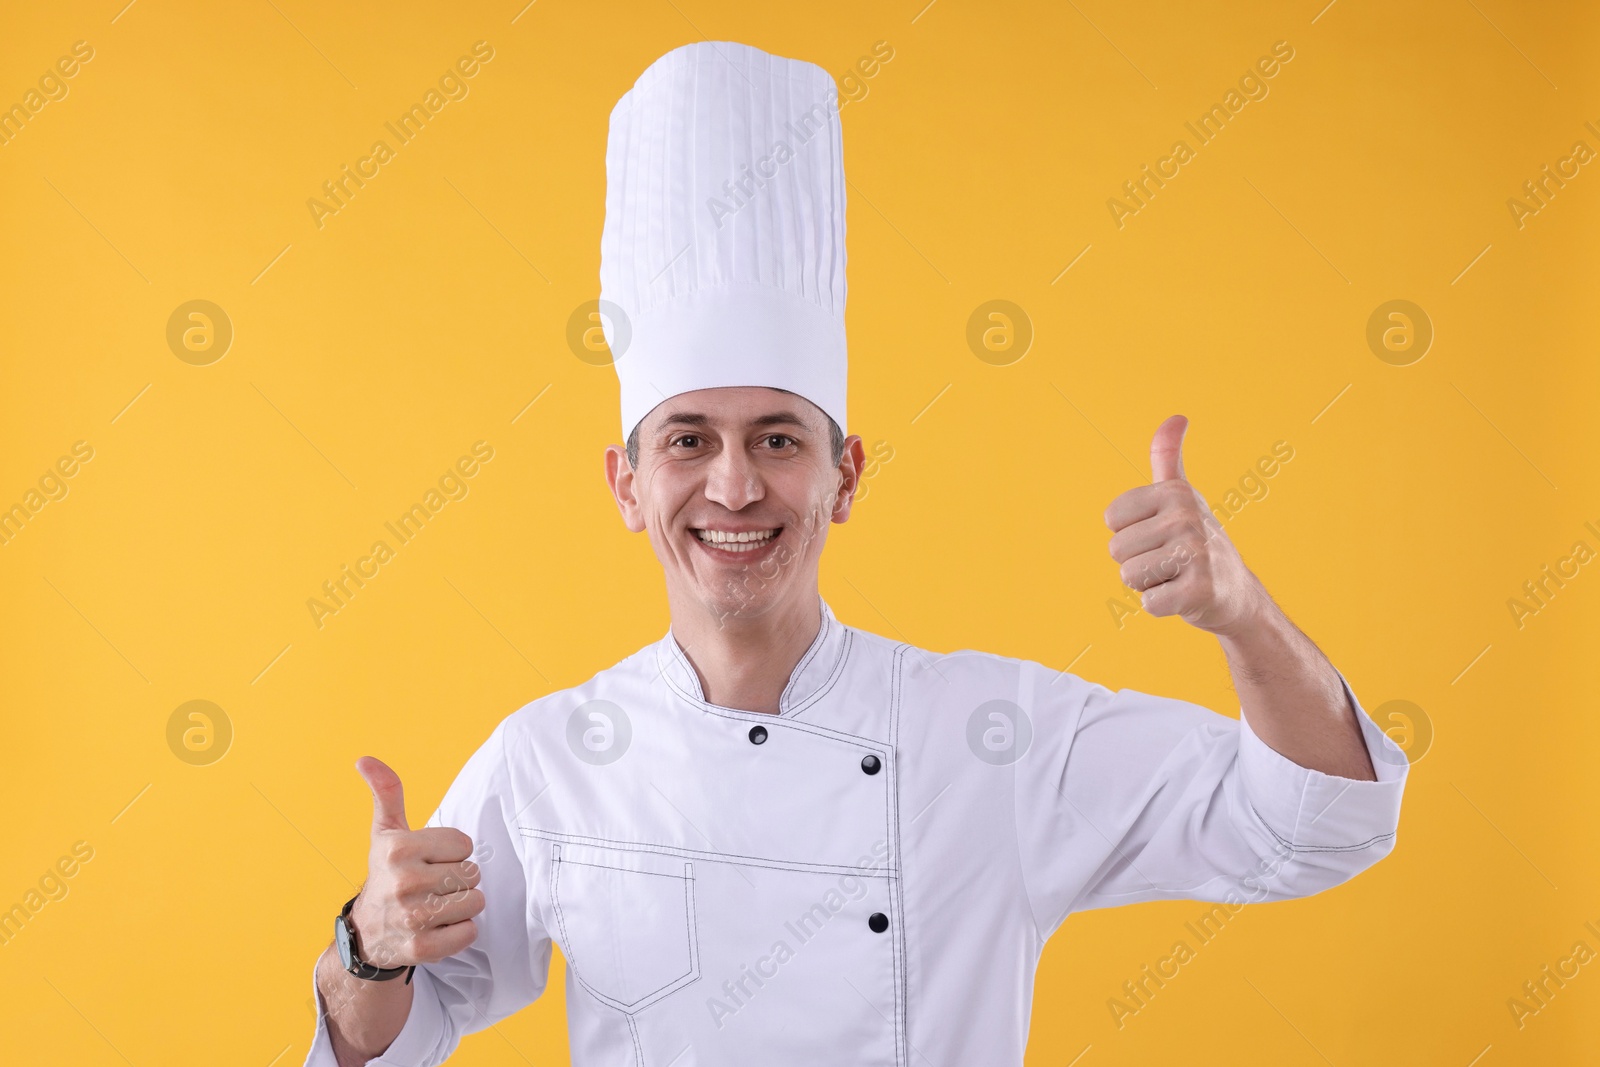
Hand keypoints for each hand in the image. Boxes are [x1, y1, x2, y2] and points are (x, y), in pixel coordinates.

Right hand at [347, 756, 483, 967]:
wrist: (367, 935)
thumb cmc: (387, 875)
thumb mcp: (385, 833)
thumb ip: (387, 793)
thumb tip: (365, 759)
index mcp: (398, 848)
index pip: (465, 844)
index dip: (453, 853)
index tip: (429, 861)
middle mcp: (403, 882)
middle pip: (473, 874)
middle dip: (459, 880)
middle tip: (433, 886)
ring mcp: (413, 917)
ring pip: (475, 902)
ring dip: (462, 906)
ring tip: (436, 906)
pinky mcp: (423, 948)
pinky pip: (470, 932)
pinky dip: (460, 932)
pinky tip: (437, 929)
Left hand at [1103, 415, 1266, 636]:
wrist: (1235, 594)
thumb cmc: (1196, 543)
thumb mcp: (1181, 496)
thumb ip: (1168, 458)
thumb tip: (1177, 417)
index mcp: (1175, 493)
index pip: (1111, 519)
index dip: (1129, 535)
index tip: (1159, 536)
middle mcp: (1187, 517)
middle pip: (1117, 550)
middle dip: (1137, 562)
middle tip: (1170, 562)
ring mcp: (1196, 553)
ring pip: (1129, 576)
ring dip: (1148, 584)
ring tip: (1175, 577)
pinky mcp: (1199, 590)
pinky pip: (1148, 603)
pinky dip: (1161, 605)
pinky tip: (1183, 596)